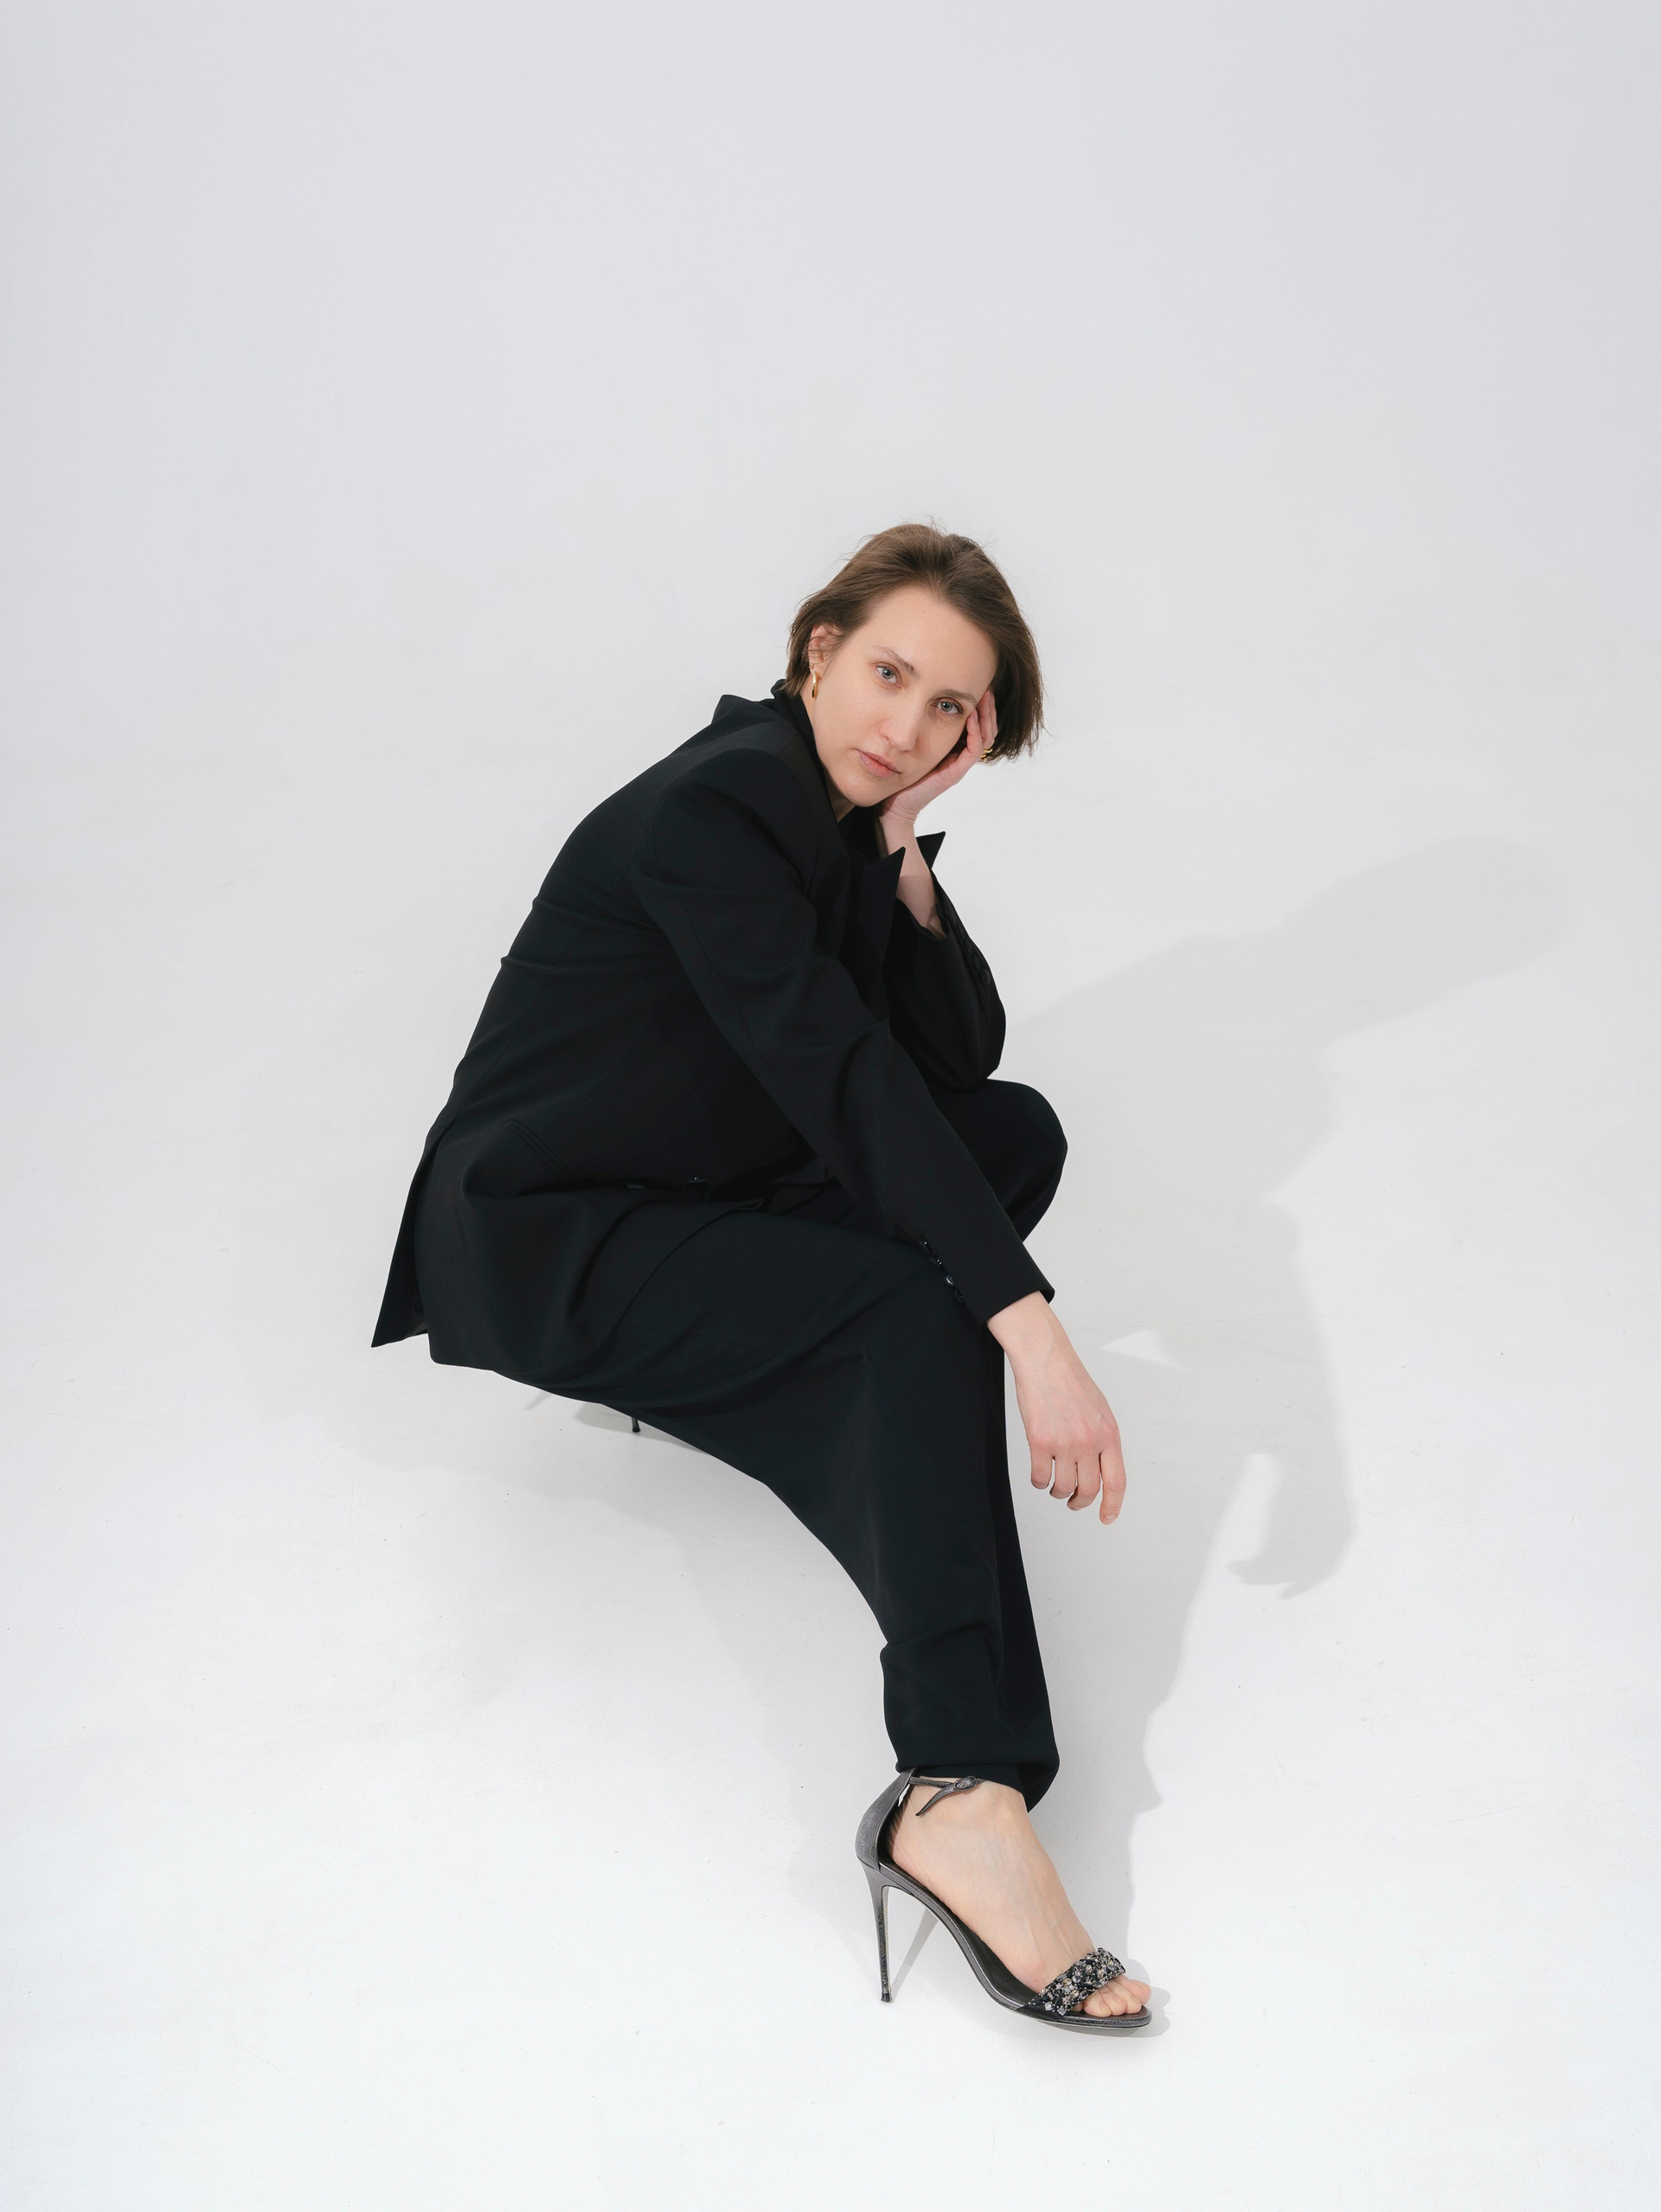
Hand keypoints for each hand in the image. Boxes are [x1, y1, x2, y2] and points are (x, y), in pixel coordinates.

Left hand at [877, 687, 994, 835]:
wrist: (895, 802)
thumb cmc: (903, 773)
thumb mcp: (916, 742)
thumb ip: (924, 725)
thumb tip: (925, 698)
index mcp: (955, 748)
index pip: (979, 725)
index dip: (982, 707)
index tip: (980, 687)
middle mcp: (961, 756)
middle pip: (987, 729)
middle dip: (989, 708)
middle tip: (987, 689)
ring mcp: (960, 765)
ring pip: (985, 738)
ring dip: (986, 717)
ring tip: (983, 698)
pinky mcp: (955, 773)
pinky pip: (973, 750)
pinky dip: (974, 732)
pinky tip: (970, 717)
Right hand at [987, 1292, 1126, 1522]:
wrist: (1045, 1359)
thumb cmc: (1070, 1380)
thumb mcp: (1100, 1410)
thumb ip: (1102, 1440)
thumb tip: (1100, 1469)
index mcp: (1109, 1434)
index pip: (1117, 1481)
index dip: (1112, 1505)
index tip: (1106, 1518)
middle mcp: (1090, 1441)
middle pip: (1088, 1490)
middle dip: (1079, 1503)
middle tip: (1072, 1502)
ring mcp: (1065, 1442)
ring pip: (1063, 1487)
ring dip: (1057, 1492)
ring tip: (1053, 1486)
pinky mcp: (1040, 1441)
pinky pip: (1040, 1477)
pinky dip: (1039, 1482)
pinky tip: (1039, 1476)